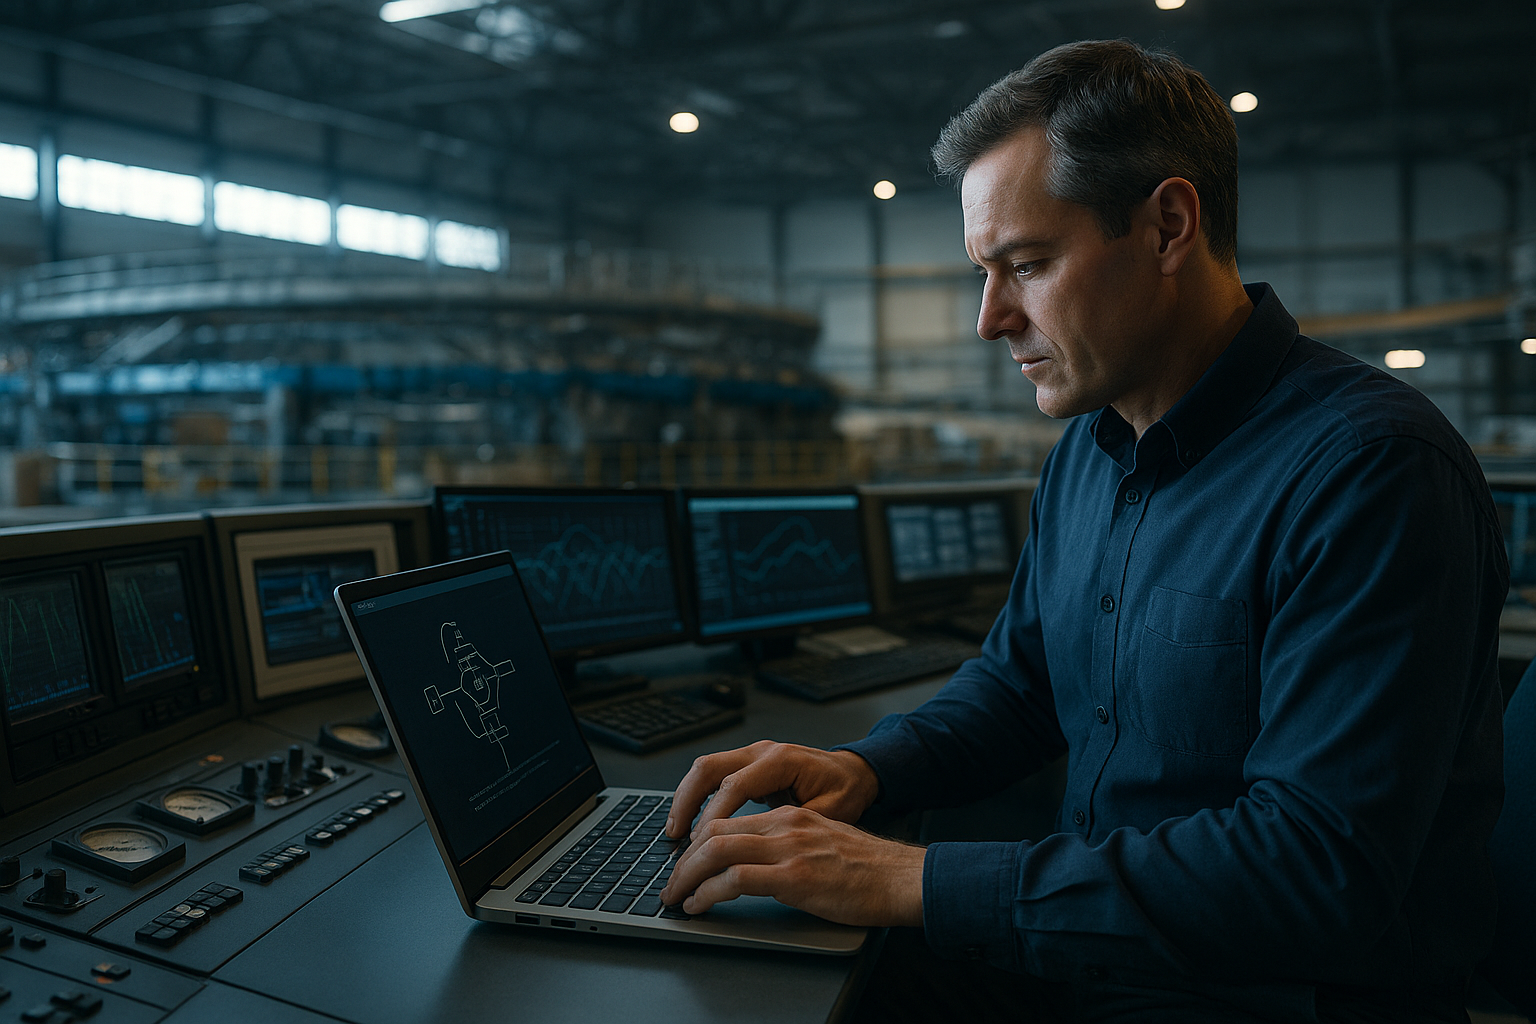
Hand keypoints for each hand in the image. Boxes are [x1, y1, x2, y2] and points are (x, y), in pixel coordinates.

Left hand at [659, 804, 925, 926]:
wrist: (902, 878)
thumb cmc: (870, 869)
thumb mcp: (823, 843)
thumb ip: (790, 845)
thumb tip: (756, 867)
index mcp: (790, 815)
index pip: (728, 820)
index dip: (698, 843)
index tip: (686, 864)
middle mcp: (785, 824)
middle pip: (714, 831)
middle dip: (684, 859)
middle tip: (671, 884)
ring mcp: (788, 848)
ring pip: (716, 850)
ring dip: (687, 876)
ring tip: (677, 897)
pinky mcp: (794, 876)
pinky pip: (735, 879)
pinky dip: (708, 893)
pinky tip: (700, 905)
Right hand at [665, 740, 880, 839]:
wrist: (854, 772)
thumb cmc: (846, 790)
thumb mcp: (832, 811)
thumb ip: (799, 825)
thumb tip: (768, 847)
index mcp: (782, 761)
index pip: (734, 785)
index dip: (713, 816)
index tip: (699, 844)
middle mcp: (762, 752)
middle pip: (709, 769)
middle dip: (686, 803)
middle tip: (675, 837)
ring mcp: (752, 755)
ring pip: (704, 769)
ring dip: (685, 800)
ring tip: (674, 833)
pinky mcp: (748, 765)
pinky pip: (712, 776)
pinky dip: (696, 798)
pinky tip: (689, 823)